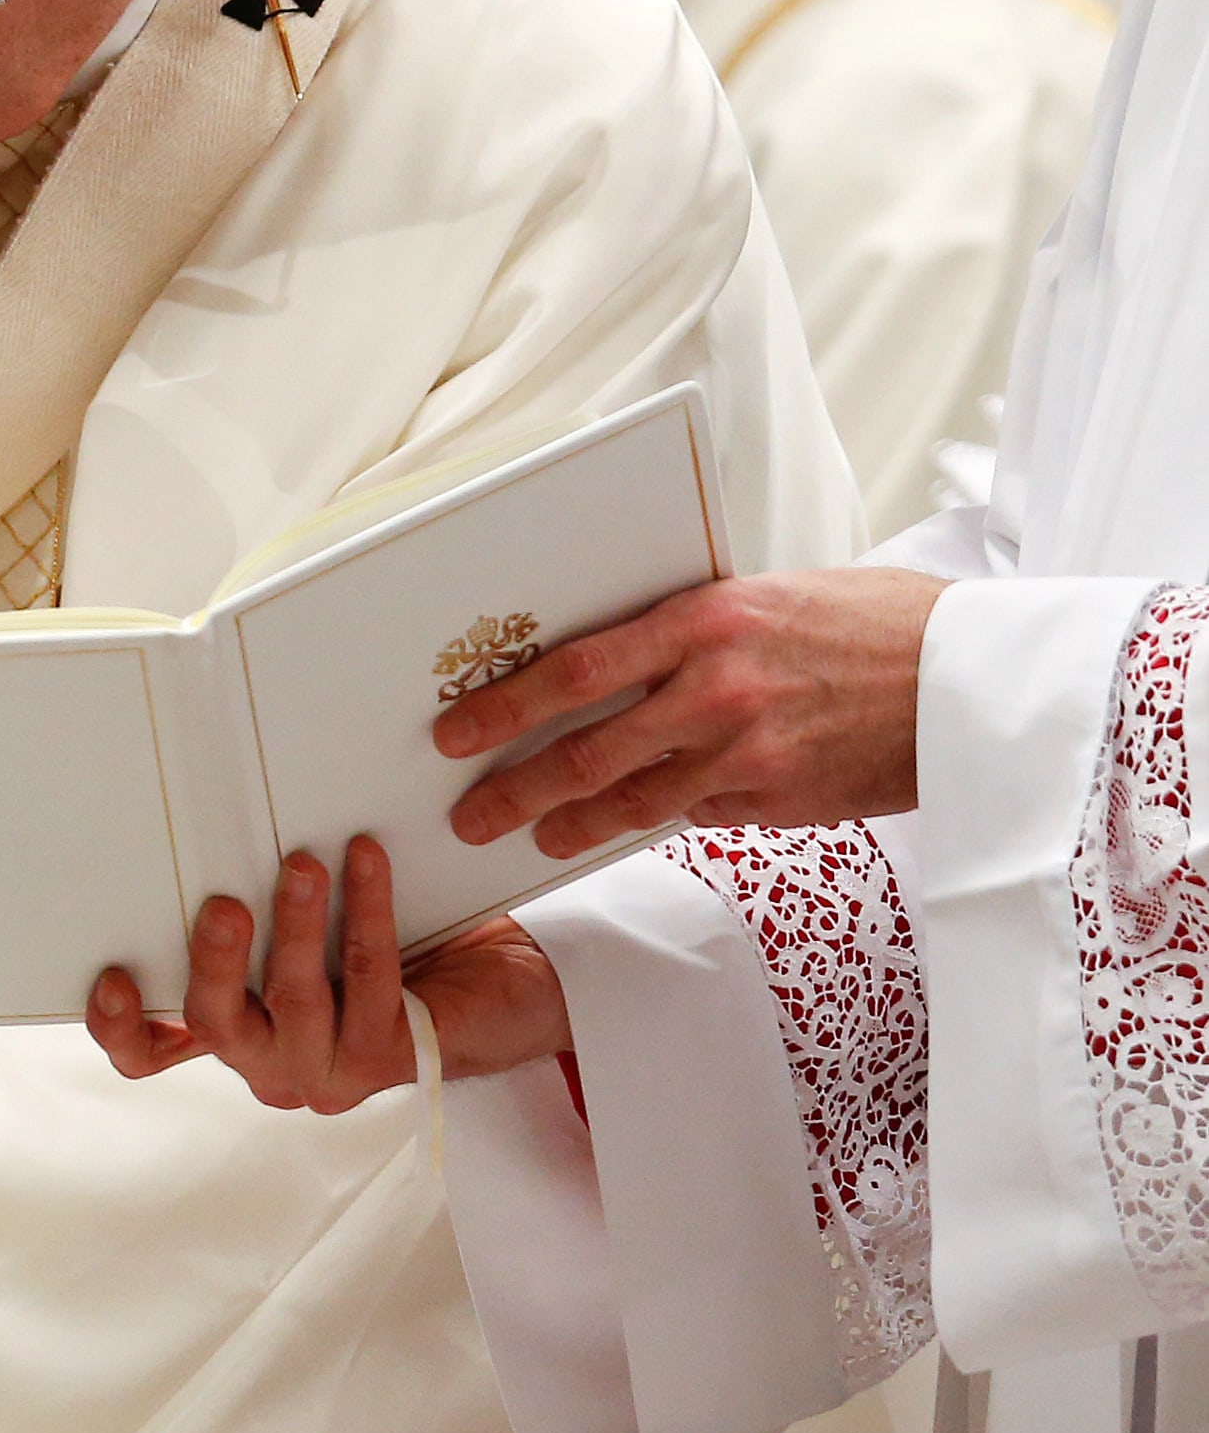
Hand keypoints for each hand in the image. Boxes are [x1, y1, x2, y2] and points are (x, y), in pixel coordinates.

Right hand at [87, 834, 570, 1107]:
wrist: (508, 992)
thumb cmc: (394, 949)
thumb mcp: (303, 932)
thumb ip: (256, 912)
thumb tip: (211, 824)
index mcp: (236, 1034)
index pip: (154, 1054)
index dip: (121, 1028)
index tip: (115, 977)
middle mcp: (272, 1063)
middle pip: (218, 1025)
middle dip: (215, 961)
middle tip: (225, 905)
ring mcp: (330, 1070)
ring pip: (296, 1001)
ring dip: (297, 926)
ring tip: (304, 865)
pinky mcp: (391, 1059)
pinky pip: (370, 978)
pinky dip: (367, 911)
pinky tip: (368, 861)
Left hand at [434, 565, 942, 856]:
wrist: (977, 678)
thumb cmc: (875, 621)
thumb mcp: (770, 596)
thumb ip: (692, 629)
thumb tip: (615, 655)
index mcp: (704, 622)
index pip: (573, 670)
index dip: (504, 708)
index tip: (456, 732)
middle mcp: (717, 689)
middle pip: (587, 750)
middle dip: (516, 788)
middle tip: (470, 813)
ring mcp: (749, 753)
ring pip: (635, 799)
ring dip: (574, 824)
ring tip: (534, 836)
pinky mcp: (783, 801)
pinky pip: (702, 814)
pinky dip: (666, 817)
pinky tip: (636, 823)